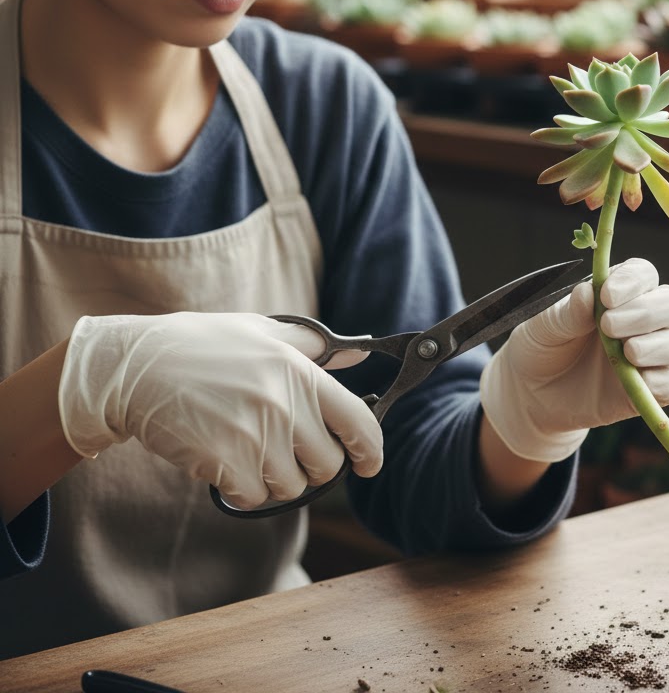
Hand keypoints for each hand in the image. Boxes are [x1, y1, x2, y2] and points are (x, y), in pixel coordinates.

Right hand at [59, 312, 382, 508]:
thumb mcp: (263, 332)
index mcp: (300, 370)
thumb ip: (314, 346)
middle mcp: (284, 402)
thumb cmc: (201, 346)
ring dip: (274, 479)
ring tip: (248, 448)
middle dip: (311, 467)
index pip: (357, 420)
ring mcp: (255, 433)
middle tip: (285, 452)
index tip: (369, 464)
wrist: (136, 368)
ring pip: (291, 486)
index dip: (371, 449)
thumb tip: (359, 353)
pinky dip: (243, 488)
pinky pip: (254, 497)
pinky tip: (224, 460)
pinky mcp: (225, 461)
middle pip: (327, 465)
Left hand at [479, 258, 668, 461]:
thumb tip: (588, 293)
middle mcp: (641, 319)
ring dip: (659, 344)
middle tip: (608, 326)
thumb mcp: (542, 326)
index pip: (643, 274)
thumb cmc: (541, 347)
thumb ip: (566, 312)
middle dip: (646, 311)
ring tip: (626, 352)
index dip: (633, 281)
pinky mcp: (650, 390)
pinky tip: (639, 379)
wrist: (533, 394)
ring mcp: (650, 355)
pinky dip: (662, 380)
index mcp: (617, 293)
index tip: (607, 296)